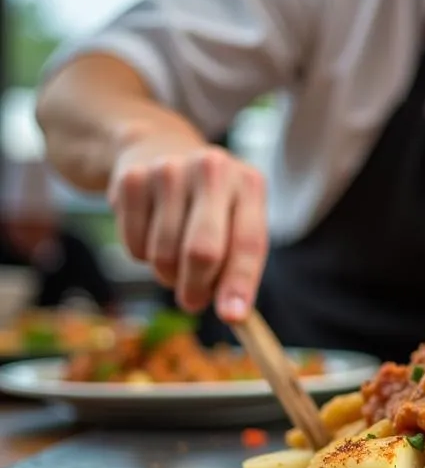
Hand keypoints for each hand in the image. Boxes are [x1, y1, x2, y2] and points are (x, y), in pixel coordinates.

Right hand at [107, 137, 267, 323]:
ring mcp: (169, 172)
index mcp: (249, 184)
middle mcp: (213, 171)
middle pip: (202, 252)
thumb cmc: (210, 201)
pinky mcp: (131, 181)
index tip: (233, 317)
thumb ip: (240, 263)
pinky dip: (142, 256)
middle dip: (197, 289)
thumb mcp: (237, 218)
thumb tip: (234, 314)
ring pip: (164, 256)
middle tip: (194, 302)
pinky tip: (152, 230)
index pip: (249, 243)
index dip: (240, 284)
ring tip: (176, 255)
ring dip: (169, 275)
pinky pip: (134, 248)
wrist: (159, 149)